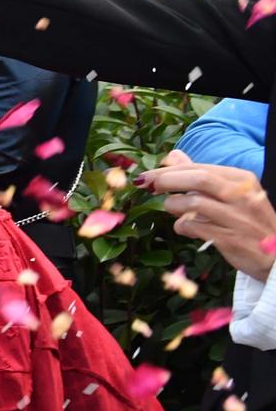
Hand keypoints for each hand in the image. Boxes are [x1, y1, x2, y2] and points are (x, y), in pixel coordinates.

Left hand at [143, 150, 275, 280]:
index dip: (168, 170)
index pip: (199, 168)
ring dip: (174, 206)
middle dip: (166, 180)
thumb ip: (201, 175)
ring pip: (193, 203)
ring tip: (174, 209)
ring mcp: (237, 217)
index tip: (147, 176)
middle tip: (146, 185)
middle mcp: (241, 195)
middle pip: (198, 178)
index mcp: (242, 179)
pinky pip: (194, 227)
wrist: (275, 254)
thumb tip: (173, 155)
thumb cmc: (247, 220)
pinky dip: (182, 226)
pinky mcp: (230, 238)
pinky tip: (186, 228)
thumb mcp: (230, 193)